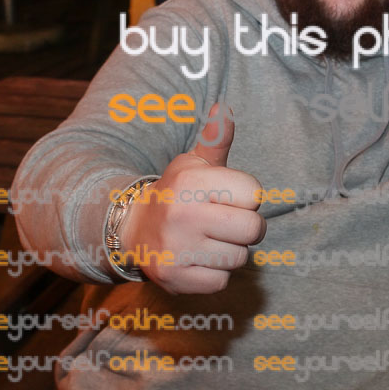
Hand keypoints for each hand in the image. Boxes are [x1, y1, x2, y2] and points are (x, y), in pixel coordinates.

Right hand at [120, 103, 265, 293]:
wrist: (133, 229)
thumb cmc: (178, 193)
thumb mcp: (193, 163)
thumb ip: (215, 139)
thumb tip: (225, 108)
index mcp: (190, 182)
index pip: (255, 193)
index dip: (245, 196)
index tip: (225, 197)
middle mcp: (182, 214)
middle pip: (254, 229)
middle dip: (246, 226)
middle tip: (224, 222)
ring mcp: (177, 249)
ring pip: (240, 257)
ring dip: (230, 251)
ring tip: (207, 240)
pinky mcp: (175, 279)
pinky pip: (222, 281)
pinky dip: (215, 273)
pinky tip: (197, 259)